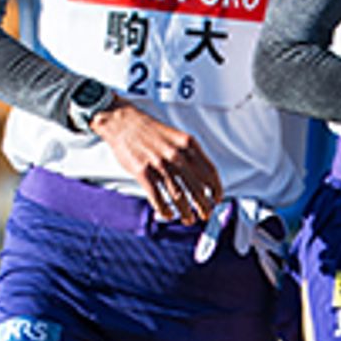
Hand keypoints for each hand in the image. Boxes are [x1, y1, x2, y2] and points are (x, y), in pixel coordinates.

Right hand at [90, 102, 222, 224]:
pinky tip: (168, 214)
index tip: (217, 198)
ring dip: (186, 211)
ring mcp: (159, 163)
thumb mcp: (176, 136)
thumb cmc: (149, 130)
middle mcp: (176, 154)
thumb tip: (201, 177)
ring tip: (188, 219)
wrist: (122, 121)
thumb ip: (189, 154)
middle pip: (197, 187)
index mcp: (188, 144)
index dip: (216, 189)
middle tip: (205, 214)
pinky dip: (164, 209)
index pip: (210, 171)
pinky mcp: (142, 172)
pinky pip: (157, 197)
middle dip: (204, 205)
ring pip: (179, 196)